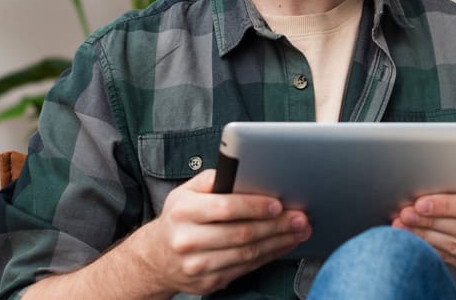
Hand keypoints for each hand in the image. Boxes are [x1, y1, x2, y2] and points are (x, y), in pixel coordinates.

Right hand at [132, 169, 309, 296]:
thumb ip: (212, 180)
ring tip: (298, 231)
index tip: (278, 204)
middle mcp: (188, 239)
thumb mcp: (185, 192)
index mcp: (184, 211)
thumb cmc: (179, 218)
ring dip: (278, 243)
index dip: (254, 206)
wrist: (156, 258)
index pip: (225, 208)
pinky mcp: (209, 282)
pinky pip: (246, 268)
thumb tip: (244, 173)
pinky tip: (282, 245)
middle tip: (300, 218)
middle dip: (276, 226)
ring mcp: (198, 265)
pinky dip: (268, 256)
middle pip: (241, 233)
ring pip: (247, 254)